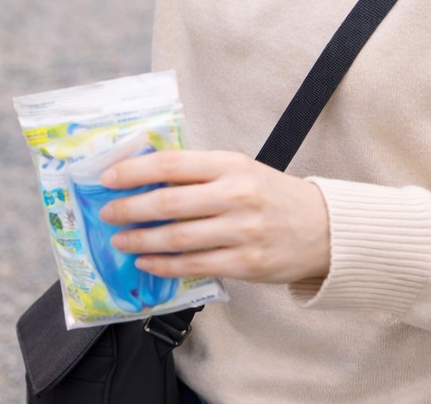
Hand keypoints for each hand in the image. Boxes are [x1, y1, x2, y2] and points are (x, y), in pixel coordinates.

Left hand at [99, 150, 330, 284]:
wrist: (324, 228)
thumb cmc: (270, 195)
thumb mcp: (238, 169)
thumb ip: (197, 173)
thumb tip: (143, 178)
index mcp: (229, 164)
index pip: (171, 164)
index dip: (134, 171)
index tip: (107, 178)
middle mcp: (236, 195)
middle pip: (170, 204)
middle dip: (130, 209)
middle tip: (107, 213)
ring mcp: (242, 231)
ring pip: (179, 238)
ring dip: (142, 241)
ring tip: (120, 241)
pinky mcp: (247, 263)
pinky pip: (196, 266)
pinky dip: (165, 265)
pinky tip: (147, 262)